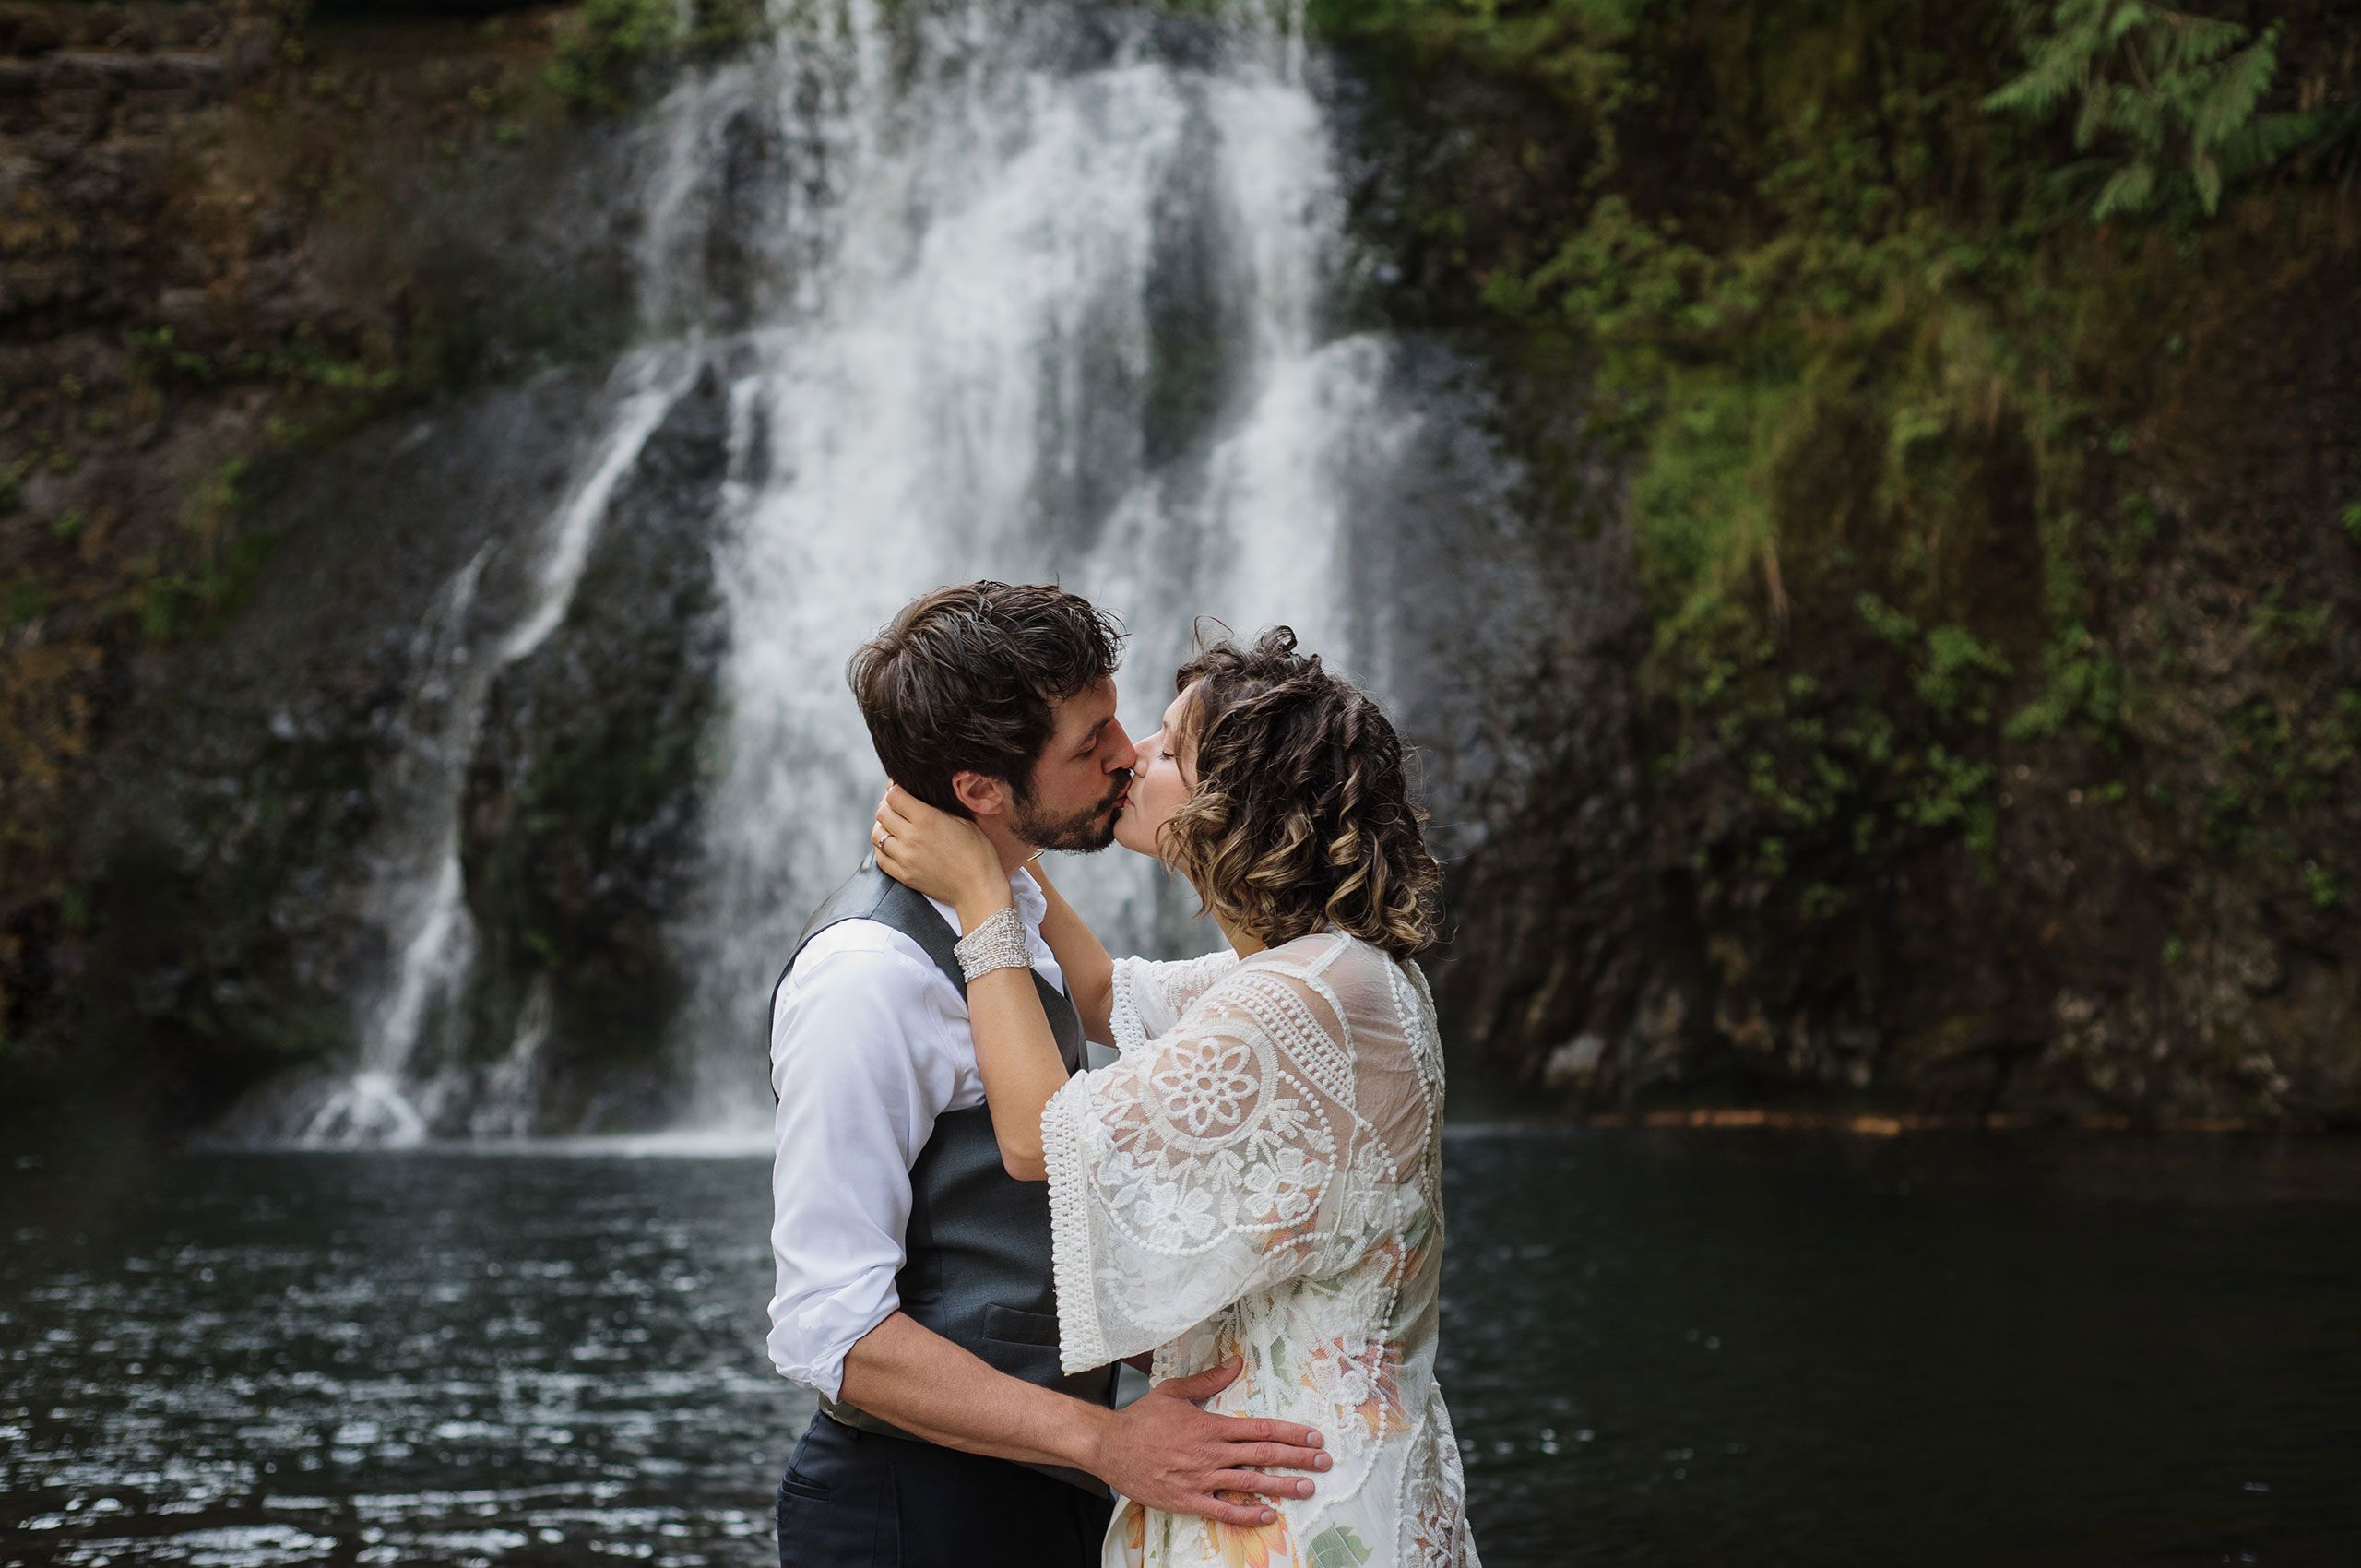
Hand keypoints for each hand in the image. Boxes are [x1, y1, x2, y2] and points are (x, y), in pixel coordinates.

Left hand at [873, 783, 1004, 910]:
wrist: (978, 888)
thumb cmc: (977, 852)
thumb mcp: (963, 821)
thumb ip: (938, 808)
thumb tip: (919, 797)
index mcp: (927, 818)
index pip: (894, 796)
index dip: (894, 789)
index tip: (898, 790)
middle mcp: (911, 837)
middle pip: (882, 813)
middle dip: (887, 806)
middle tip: (895, 807)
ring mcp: (905, 858)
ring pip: (877, 835)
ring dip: (882, 827)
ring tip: (893, 826)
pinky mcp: (903, 876)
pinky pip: (880, 858)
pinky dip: (883, 848)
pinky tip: (892, 845)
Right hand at [1088, 1356, 1329, 1527]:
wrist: (1110, 1446)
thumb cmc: (1142, 1419)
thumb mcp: (1175, 1391)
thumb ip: (1210, 1380)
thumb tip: (1237, 1362)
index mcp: (1212, 1425)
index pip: (1261, 1428)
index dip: (1291, 1433)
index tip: (1314, 1436)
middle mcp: (1212, 1452)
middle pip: (1264, 1455)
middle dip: (1298, 1458)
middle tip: (1324, 1461)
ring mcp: (1201, 1478)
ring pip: (1250, 1483)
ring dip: (1282, 1486)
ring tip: (1308, 1488)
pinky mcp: (1188, 1499)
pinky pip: (1224, 1509)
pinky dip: (1247, 1514)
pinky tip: (1268, 1515)